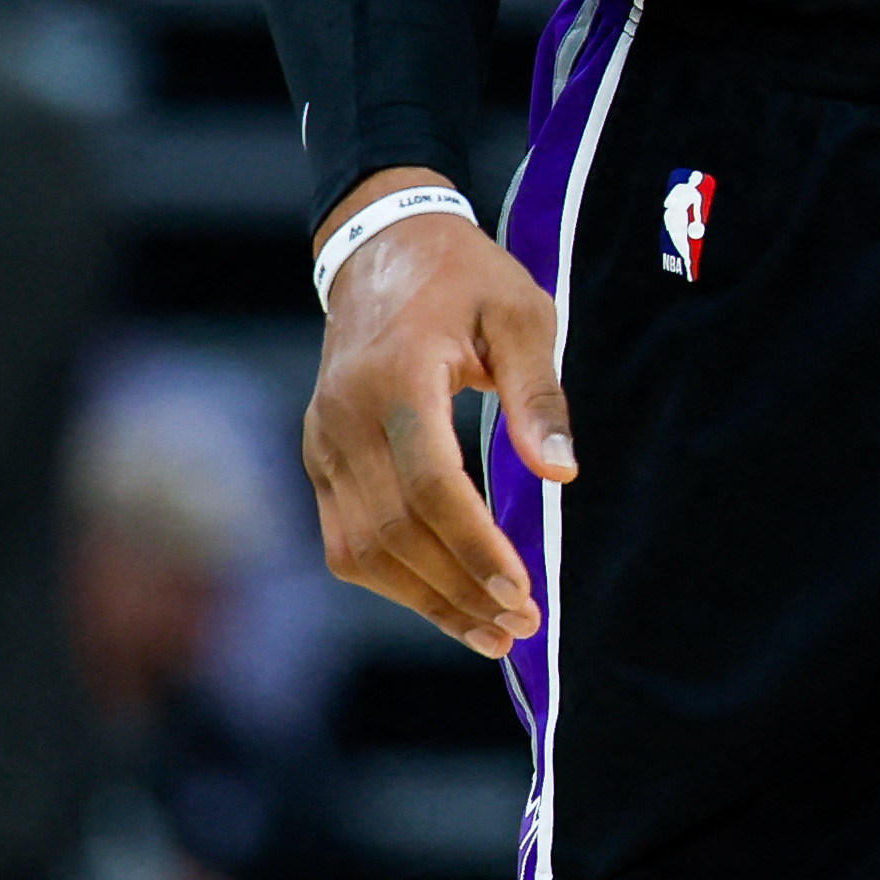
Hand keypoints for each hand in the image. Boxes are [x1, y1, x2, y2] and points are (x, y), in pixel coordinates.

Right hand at [300, 174, 569, 657]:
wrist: (382, 247)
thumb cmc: (465, 279)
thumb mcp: (521, 312)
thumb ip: (540, 392)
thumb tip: (562, 472)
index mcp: (396, 377)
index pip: (430, 485)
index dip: (475, 547)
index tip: (522, 591)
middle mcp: (344, 417)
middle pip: (395, 531)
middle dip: (459, 590)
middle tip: (521, 626)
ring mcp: (321, 442)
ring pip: (362, 550)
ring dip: (426, 601)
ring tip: (491, 632)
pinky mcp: (317, 459)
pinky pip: (345, 540)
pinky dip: (393, 581)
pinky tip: (445, 601)